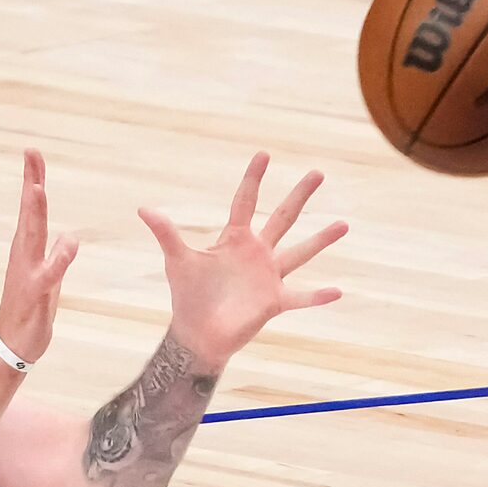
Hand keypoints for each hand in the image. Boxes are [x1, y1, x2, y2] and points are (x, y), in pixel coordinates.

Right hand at [0, 149, 78, 364]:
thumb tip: (68, 236)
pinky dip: (58, 259)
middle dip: (31, 182)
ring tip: (38, 187)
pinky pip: (48, 274)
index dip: (33, 180)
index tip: (32, 153)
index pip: (32, 209)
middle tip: (31, 154)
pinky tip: (70, 243)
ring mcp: (28, 274)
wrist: (12, 346)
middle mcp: (24, 256)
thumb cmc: (31, 310)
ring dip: (35, 212)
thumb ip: (57, 255)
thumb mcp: (49, 278)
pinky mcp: (35, 295)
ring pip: (33, 237)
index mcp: (28, 249)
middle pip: (30, 213)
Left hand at [137, 153, 346, 364]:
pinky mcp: (274, 302)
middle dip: (299, 195)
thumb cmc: (188, 295)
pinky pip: (300, 297)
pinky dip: (317, 296)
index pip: (245, 201)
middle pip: (283, 217)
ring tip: (344, 223)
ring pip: (300, 253)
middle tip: (318, 173)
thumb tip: (143, 209)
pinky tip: (337, 291)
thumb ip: (167, 233)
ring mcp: (268, 277)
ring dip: (321, 239)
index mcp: (235, 239)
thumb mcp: (178, 260)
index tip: (264, 153)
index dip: (253, 178)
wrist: (197, 333)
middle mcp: (257, 253)